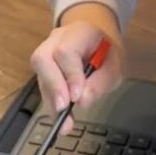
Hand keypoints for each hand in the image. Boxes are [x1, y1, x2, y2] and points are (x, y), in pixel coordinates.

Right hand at [30, 2, 123, 132]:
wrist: (97, 42)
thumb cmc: (107, 53)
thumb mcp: (116, 66)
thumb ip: (101, 82)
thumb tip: (82, 101)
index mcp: (79, 32)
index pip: (66, 51)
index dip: (70, 75)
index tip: (76, 97)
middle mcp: (57, 39)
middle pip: (42, 58)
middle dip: (53, 86)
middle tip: (63, 109)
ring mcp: (46, 51)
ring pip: (39, 74)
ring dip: (51, 99)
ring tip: (64, 122)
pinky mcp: (43, 68)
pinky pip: (42, 85)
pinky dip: (51, 104)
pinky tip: (61, 119)